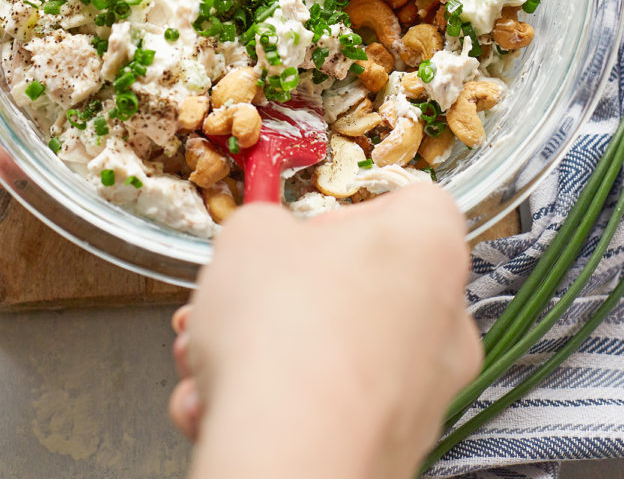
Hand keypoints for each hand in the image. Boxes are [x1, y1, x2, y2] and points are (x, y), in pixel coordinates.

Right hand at [170, 184, 481, 478]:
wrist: (290, 459)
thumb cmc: (286, 338)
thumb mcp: (250, 234)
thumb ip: (266, 226)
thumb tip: (266, 242)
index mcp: (430, 247)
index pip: (413, 202)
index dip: (348, 211)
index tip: (301, 232)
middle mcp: (444, 321)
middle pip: (363, 285)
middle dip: (288, 294)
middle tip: (241, 298)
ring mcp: (425, 393)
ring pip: (338, 352)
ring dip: (270, 352)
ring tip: (210, 359)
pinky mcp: (395, 448)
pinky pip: (331, 408)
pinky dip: (279, 406)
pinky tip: (220, 407)